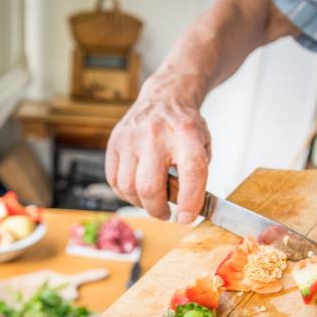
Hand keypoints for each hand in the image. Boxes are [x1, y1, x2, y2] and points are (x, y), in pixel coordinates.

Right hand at [105, 74, 211, 222]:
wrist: (164, 98)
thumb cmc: (184, 127)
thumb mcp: (202, 145)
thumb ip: (196, 176)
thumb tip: (186, 209)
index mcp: (186, 134)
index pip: (190, 171)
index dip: (189, 201)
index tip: (187, 218)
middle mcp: (155, 134)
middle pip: (150, 186)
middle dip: (158, 210)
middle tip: (166, 213)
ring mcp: (131, 138)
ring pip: (128, 187)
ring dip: (141, 203)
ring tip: (151, 200)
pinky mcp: (115, 142)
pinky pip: (114, 180)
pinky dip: (126, 193)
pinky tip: (137, 190)